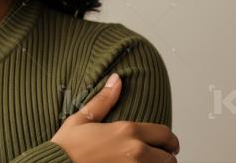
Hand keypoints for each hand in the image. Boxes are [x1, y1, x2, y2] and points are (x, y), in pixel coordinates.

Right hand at [50, 73, 179, 161]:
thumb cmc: (66, 149)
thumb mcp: (82, 119)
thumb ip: (104, 100)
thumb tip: (116, 80)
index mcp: (126, 131)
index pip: (165, 134)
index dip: (169, 140)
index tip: (167, 144)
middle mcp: (135, 151)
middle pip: (169, 157)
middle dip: (166, 157)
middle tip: (160, 157)